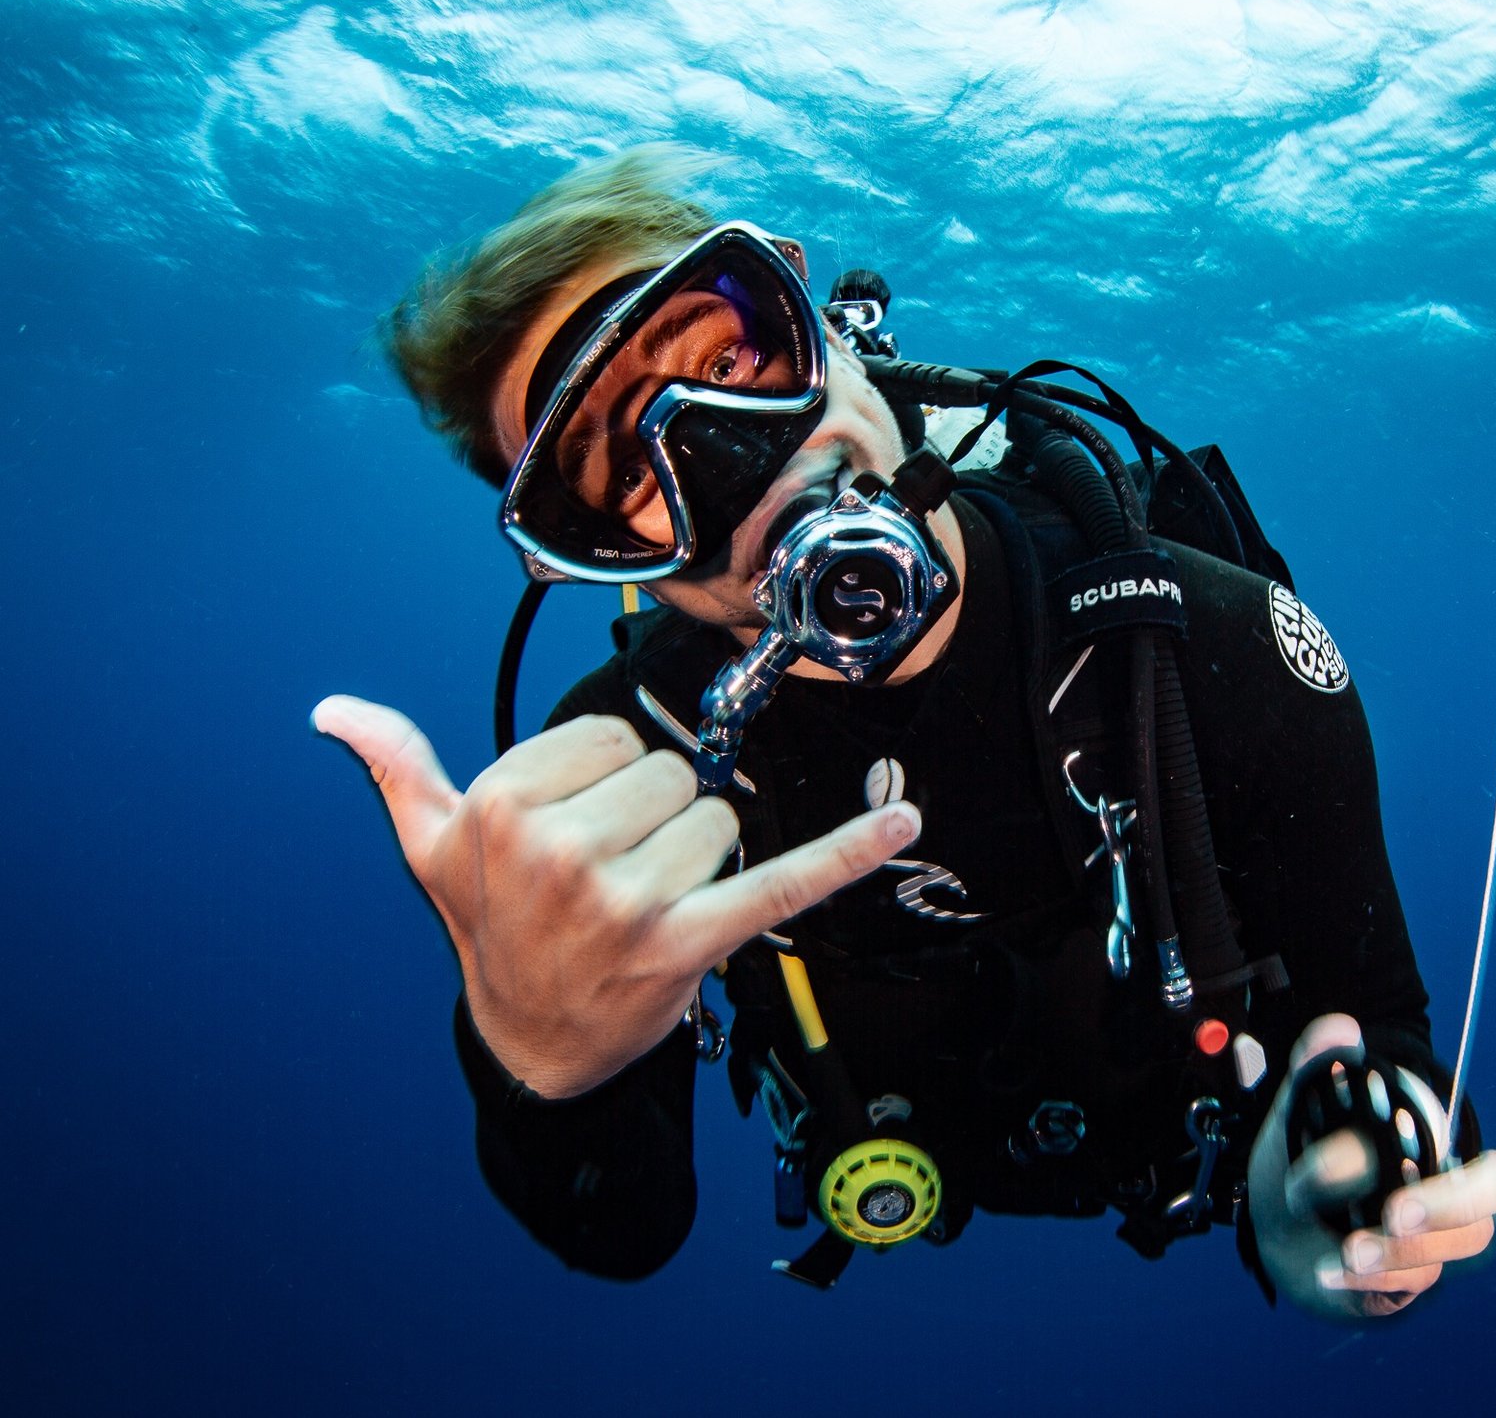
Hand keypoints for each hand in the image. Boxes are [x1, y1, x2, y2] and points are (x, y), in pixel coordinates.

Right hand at [313, 694, 919, 1097]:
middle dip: (651, 817)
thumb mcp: (433, 851)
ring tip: (643, 900)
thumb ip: (398, 769)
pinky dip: (848, 852)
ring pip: (719, 819)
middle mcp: (564, 851)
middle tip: (610, 874)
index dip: (603, 780)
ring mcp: (629, 901)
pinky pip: (784, 883)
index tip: (575, 827)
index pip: (611, 738)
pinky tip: (902, 823)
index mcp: (506, 807)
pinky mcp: (692, 942)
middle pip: (669, 775)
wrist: (530, 1043)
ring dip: (696, 855)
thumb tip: (334, 711)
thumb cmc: (491, 932)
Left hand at [1248, 1013, 1495, 1317]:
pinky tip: (1326, 1273)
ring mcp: (1422, 1259)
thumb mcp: (1307, 1104)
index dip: (1469, 1193)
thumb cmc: (1308, 1149)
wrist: (1274, 1211)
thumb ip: (1321, 1061)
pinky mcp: (1395, 1291)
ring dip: (1393, 1262)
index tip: (1405, 1195)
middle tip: (1389, 1218)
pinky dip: (1363, 1286)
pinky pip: (1399, 1297)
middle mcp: (1443, 1217)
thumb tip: (1342, 1030)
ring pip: (1435, 1270)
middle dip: (1435, 1228)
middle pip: (1478, 1234)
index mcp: (1442, 1163)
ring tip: (1342, 1254)